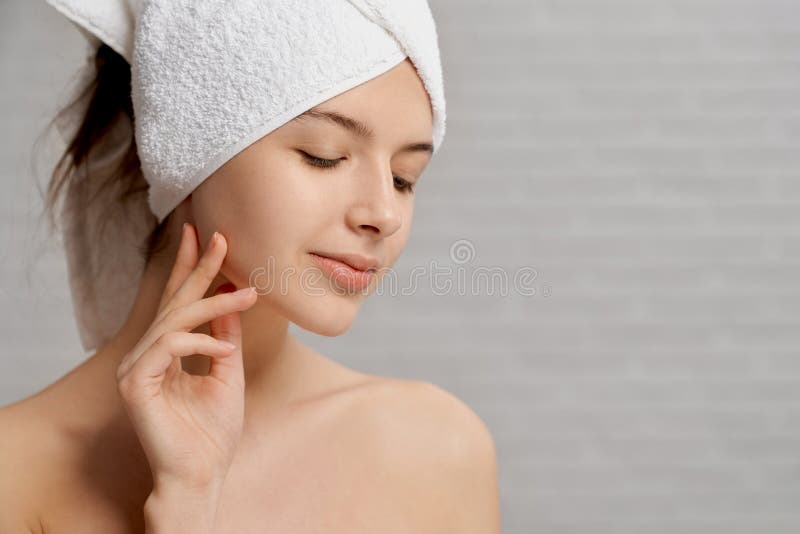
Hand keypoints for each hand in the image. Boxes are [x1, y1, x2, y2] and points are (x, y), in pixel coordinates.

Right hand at [115, 222, 256, 492]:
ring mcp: (136, 369)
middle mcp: (145, 356)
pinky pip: (169, 346)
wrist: (203, 472)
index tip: (206, 236)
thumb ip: (226, 334)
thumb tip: (231, 294)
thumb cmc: (213, 429)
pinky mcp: (135, 384)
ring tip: (247, 293)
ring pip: (175, 320)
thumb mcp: (228, 370)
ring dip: (214, 304)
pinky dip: (201, 341)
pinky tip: (224, 348)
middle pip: (173, 302)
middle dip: (198, 267)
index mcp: (164, 353)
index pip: (176, 303)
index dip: (190, 268)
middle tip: (221, 237)